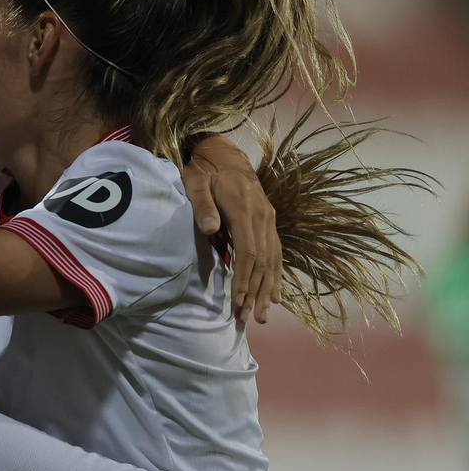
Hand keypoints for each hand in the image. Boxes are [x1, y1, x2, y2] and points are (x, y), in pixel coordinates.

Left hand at [182, 134, 282, 323]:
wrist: (223, 152)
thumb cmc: (203, 169)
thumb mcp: (195, 181)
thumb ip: (201, 204)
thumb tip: (209, 229)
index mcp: (245, 209)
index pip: (248, 252)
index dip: (244, 278)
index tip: (238, 300)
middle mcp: (263, 216)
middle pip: (263, 262)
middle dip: (256, 292)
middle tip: (248, 318)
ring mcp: (269, 219)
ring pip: (273, 260)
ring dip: (268, 289)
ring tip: (261, 315)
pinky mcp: (268, 220)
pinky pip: (276, 252)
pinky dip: (276, 275)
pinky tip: (275, 295)